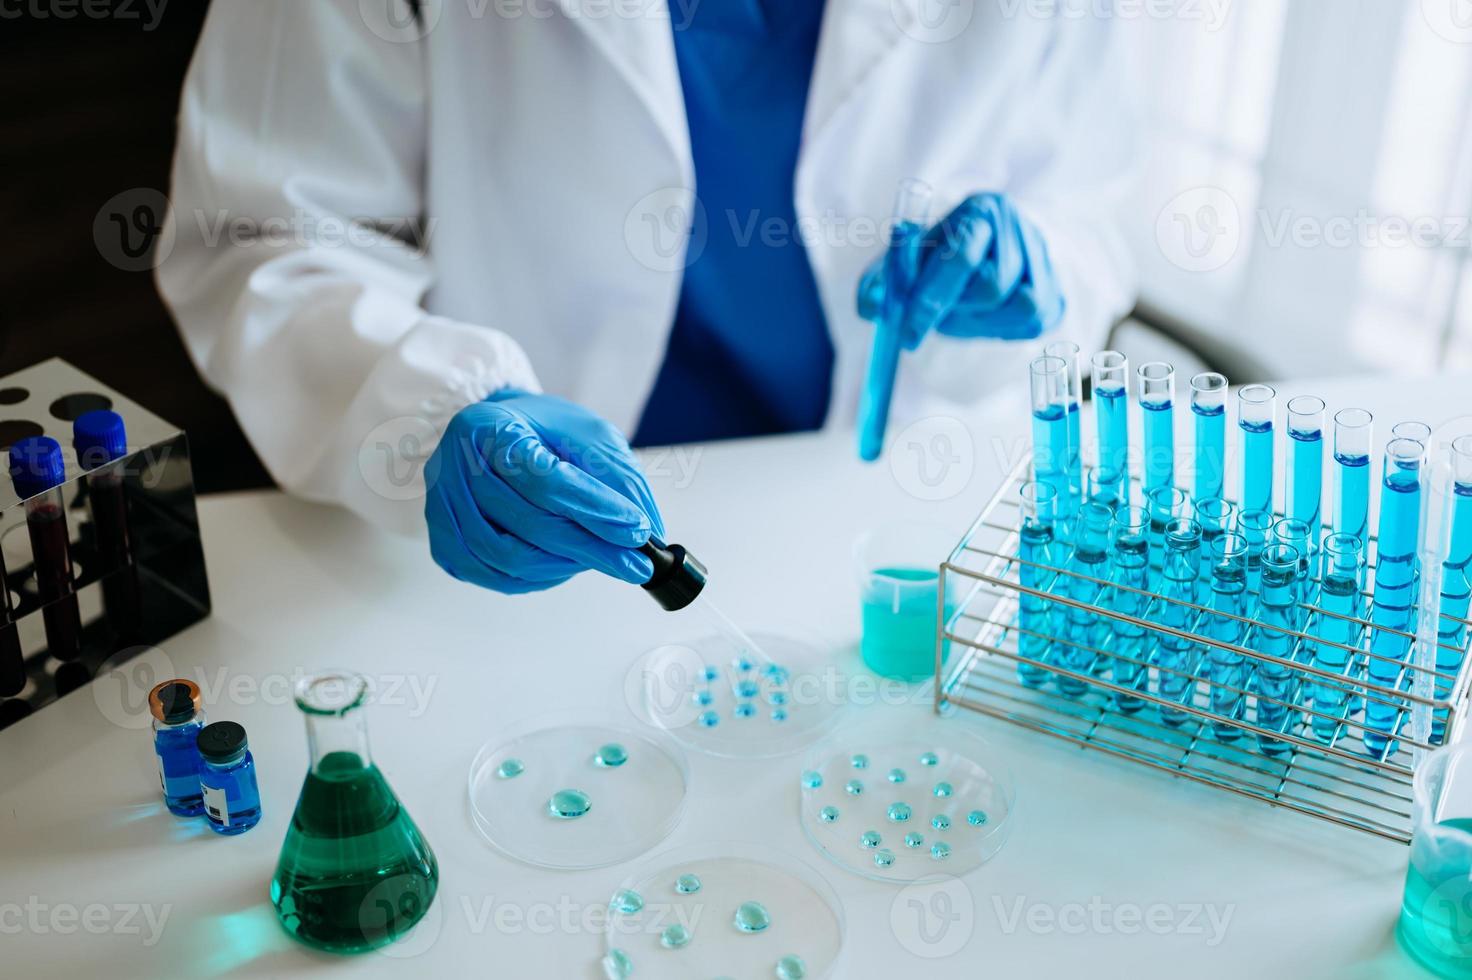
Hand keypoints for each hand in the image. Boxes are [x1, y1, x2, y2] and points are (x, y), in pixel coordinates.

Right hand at [424, 390, 664, 593]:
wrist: (497, 434)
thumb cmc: (544, 432)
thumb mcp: (590, 436)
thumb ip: (621, 480)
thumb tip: (649, 533)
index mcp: (490, 428)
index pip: (546, 480)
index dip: (596, 510)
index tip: (637, 533)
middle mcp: (454, 467)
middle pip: (530, 524)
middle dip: (593, 549)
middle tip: (637, 565)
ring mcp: (442, 507)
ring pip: (510, 558)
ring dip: (566, 567)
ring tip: (600, 558)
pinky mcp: (444, 541)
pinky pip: (494, 576)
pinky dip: (538, 578)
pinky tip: (565, 565)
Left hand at [857, 192, 1063, 348]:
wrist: (994, 251)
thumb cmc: (941, 256)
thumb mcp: (907, 260)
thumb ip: (881, 281)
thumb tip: (869, 307)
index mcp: (978, 210)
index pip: (958, 257)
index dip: (930, 301)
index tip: (907, 336)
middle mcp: (1018, 226)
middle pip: (988, 287)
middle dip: (954, 314)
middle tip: (931, 323)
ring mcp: (1042, 258)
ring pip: (1013, 307)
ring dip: (976, 323)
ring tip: (959, 314)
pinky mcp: (1056, 291)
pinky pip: (1028, 324)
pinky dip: (998, 328)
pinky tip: (983, 318)